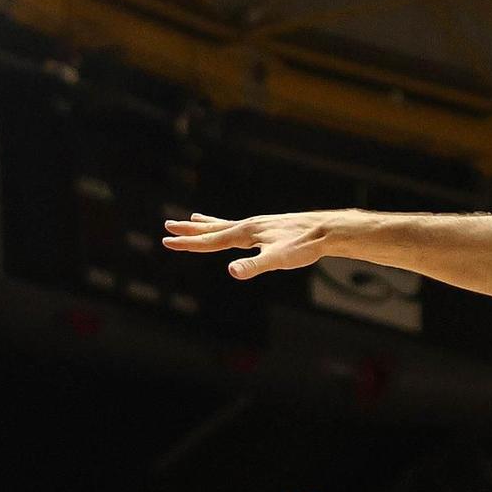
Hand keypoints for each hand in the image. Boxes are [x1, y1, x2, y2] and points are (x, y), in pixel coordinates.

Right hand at [162, 210, 354, 280]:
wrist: (325, 231)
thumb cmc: (303, 246)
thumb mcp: (278, 260)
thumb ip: (254, 266)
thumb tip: (232, 271)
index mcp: (245, 233)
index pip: (210, 241)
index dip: (188, 244)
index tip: (166, 242)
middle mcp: (249, 226)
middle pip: (213, 229)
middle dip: (190, 231)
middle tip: (167, 226)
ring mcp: (258, 226)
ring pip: (226, 225)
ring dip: (207, 225)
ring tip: (192, 220)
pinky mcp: (268, 229)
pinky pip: (241, 228)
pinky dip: (230, 227)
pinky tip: (234, 230)